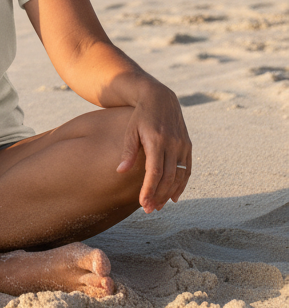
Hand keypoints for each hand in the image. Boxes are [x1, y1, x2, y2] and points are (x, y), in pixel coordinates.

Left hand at [116, 84, 191, 212]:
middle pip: (168, 178)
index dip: (149, 190)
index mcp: (157, 141)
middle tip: (149, 210)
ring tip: (159, 206)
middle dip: (159, 196)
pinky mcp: (187, 145)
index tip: (143, 204)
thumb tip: (120, 171)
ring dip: (170, 193)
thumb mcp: (130, 130)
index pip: (155, 172)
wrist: (159, 98)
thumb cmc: (139, 116)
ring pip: (179, 176)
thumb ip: (127, 151)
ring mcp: (183, 145)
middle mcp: (173, 144)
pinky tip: (174, 196)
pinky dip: (182, 184)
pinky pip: (187, 169)